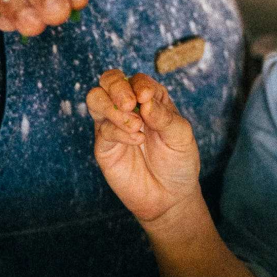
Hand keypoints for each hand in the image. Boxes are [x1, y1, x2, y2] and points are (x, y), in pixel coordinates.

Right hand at [87, 70, 201, 224]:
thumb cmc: (178, 161)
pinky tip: (137, 141)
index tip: (147, 98)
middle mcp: (128, 107)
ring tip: (135, 125)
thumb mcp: (181, 136)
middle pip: (109, 81)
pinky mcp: (105, 145)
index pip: (137, 80)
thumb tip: (145, 101)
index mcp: (149, 99)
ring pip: (96, 98)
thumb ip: (164, 116)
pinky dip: (118, 132)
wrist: (169, 196)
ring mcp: (113, 124)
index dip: (139, 84)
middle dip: (116, 87)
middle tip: (129, 104)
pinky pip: (103, 128)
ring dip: (111, 108)